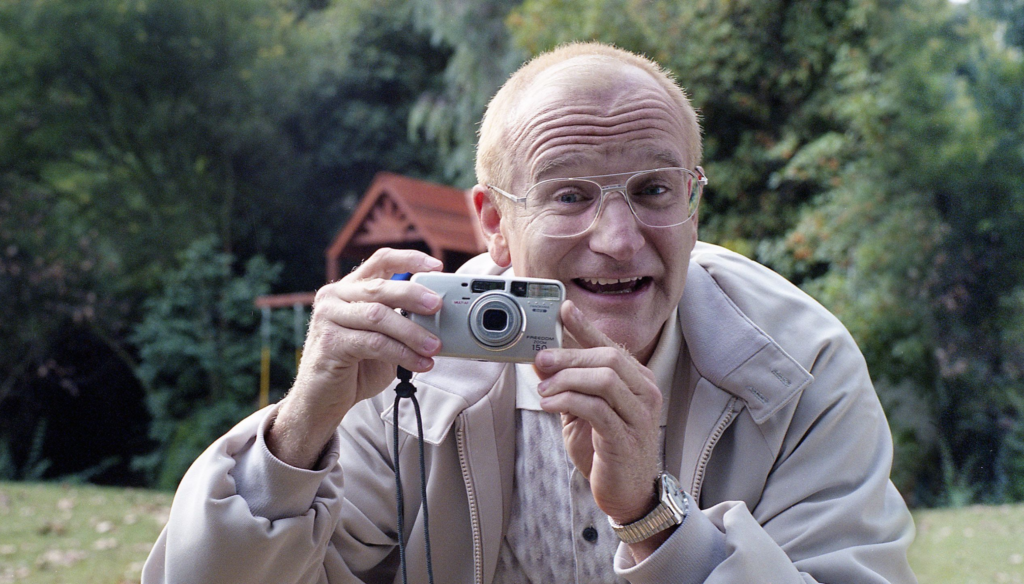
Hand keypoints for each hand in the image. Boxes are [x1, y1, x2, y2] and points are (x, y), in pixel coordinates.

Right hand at [267, 248, 443, 468]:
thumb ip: (400, 321)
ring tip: (434, 346)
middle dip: (414, 295)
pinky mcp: (330, 343)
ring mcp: (329, 318)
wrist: (322, 400)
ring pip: (378, 315)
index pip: (380, 261)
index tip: (436, 266)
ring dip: (412, 332)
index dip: (410, 259)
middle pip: (380, 287)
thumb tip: (438, 319)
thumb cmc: (353, 367)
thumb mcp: (381, 336)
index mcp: (349, 289)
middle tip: (438, 306)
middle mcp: (335, 297)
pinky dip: (402, 354)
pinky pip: (374, 343)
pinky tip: (420, 364)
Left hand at [534, 301, 663, 524]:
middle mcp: (644, 393)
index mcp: (637, 381)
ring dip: (567, 379)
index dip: (587, 327)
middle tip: (540, 358)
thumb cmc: (606, 449)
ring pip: (604, 379)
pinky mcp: (625, 438)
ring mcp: (639, 416)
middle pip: (607, 359)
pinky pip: (596, 409)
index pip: (611, 346)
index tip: (564, 310)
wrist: (627, 493)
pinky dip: (569, 401)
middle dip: (569, 355)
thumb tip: (541, 359)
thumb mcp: (583, 411)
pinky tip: (549, 405)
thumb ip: (567, 385)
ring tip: (544, 388)